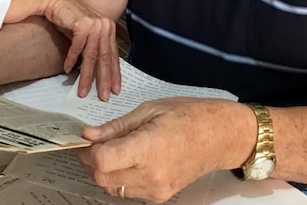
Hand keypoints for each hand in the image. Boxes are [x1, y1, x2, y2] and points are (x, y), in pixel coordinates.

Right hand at [43, 0, 120, 100]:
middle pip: (105, 58)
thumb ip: (92, 46)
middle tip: (104, 96)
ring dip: (87, 76)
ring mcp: (94, 25)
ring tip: (83, 91)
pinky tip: (67, 69)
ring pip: (92, 56)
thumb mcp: (85, 33)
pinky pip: (77, 48)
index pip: (113, 55)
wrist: (53, 0)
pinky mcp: (82, 25)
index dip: (114, 73)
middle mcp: (104, 26)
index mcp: (108, 28)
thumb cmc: (67, 17)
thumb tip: (95, 68)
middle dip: (104, 80)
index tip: (115, 89)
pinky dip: (72, 60)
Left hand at [76, 98, 251, 202]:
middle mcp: (152, 174)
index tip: (86, 138)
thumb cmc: (188, 116)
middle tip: (95, 142)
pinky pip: (128, 192)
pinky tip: (128, 160)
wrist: (219, 136)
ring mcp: (157, 189)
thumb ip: (116, 126)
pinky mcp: (160, 197)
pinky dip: (120, 178)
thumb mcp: (149, 110)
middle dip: (91, 160)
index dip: (87, 150)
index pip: (102, 160)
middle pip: (102, 177)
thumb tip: (88, 134)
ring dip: (104, 170)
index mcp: (148, 147)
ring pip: (112, 187)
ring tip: (113, 150)